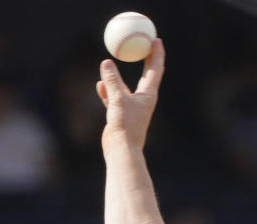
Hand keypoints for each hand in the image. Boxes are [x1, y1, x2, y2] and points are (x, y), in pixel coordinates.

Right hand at [96, 38, 165, 154]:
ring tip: (116, 61)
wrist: (122, 151)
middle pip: (146, 73)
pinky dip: (107, 90)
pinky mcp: (121, 114)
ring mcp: (131, 107)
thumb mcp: (117, 100)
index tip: (156, 39)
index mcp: (148, 94)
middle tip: (142, 43)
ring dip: (122, 74)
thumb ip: (112, 81)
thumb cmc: (125, 127)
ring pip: (127, 85)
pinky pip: (114, 97)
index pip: (155, 69)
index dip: (156, 53)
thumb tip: (106, 62)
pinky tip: (100, 85)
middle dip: (145, 58)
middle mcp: (142, 99)